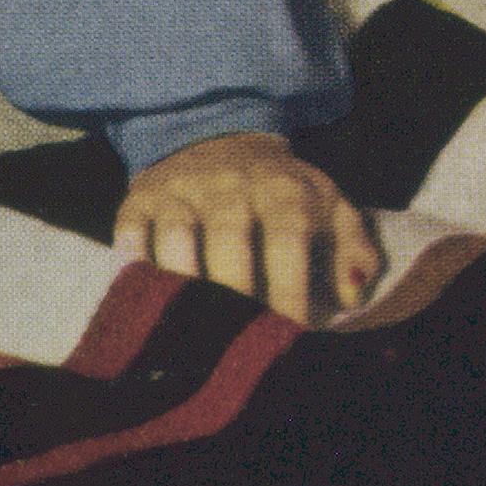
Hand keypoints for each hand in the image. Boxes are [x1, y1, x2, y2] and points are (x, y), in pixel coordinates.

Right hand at [114, 130, 382, 327]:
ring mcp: (180, 189)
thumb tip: (351, 295)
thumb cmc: (283, 195)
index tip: (288, 335)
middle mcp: (230, 185)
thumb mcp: (331, 210)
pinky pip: (131, 234)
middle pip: (229, 240)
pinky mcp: (139, 197)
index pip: (287, 240)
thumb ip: (354, 251)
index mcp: (283, 190)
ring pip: (176, 237)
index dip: (288, 291)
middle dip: (234, 295)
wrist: (220, 142)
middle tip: (238, 343)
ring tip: (191, 334)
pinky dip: (135, 268)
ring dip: (183, 287)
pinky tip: (144, 304)